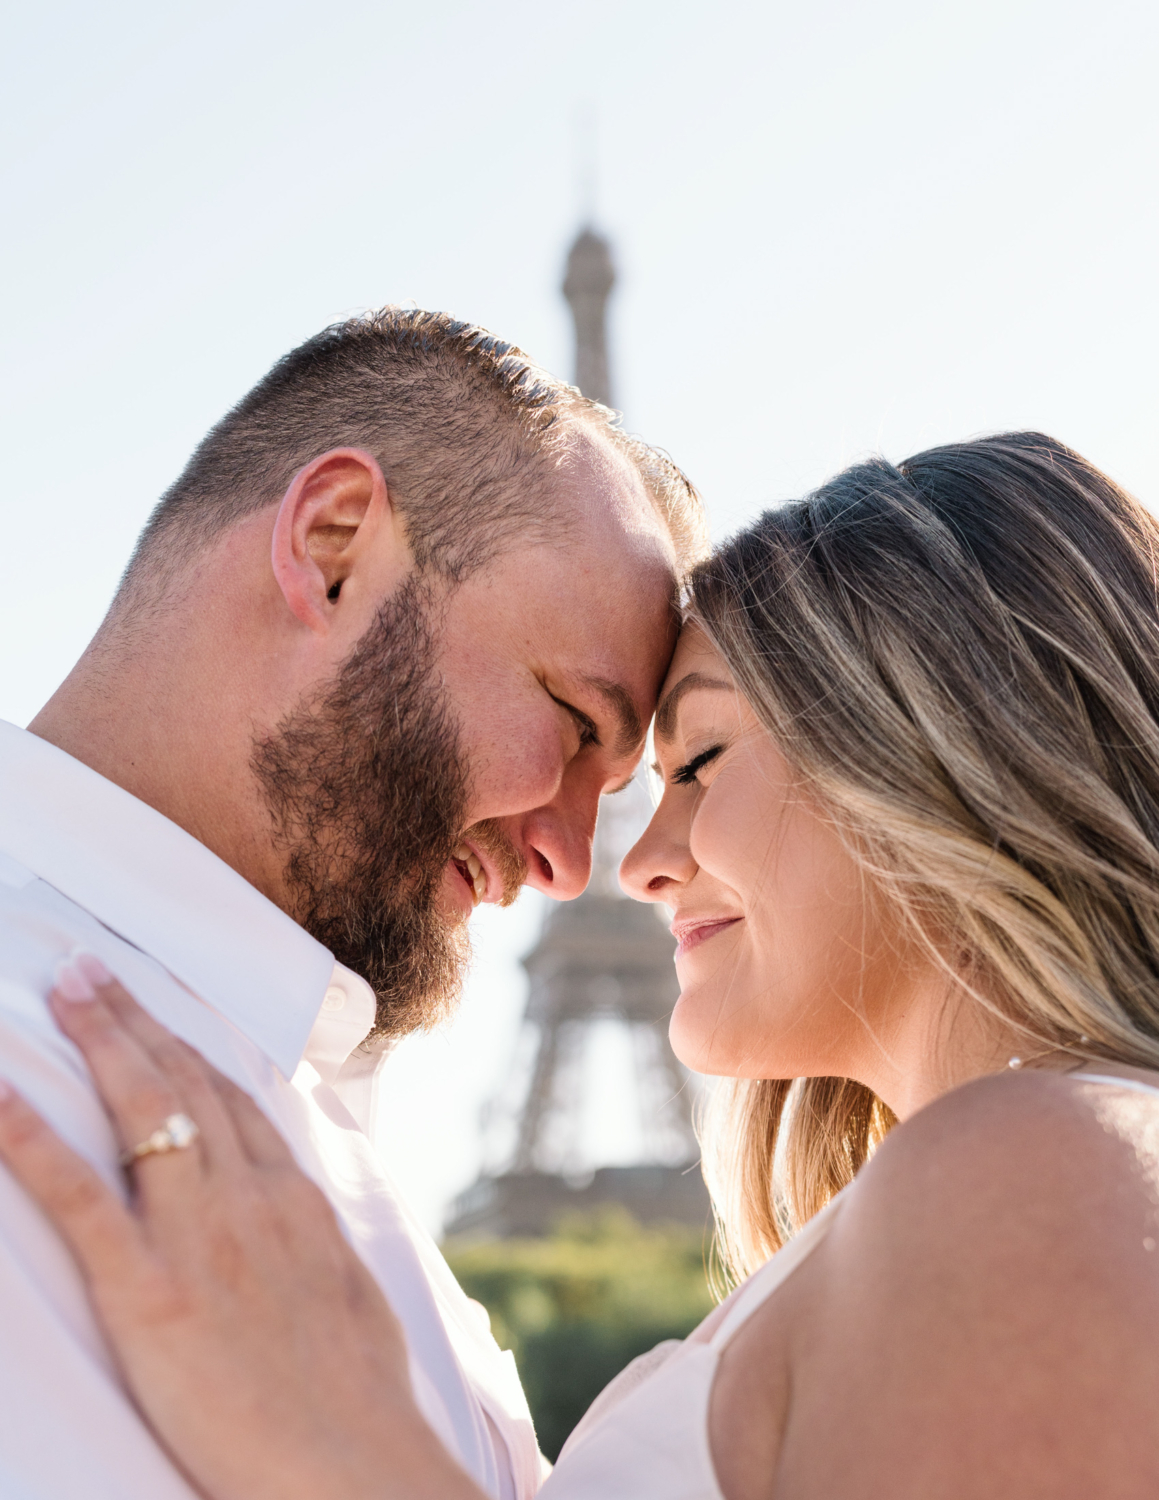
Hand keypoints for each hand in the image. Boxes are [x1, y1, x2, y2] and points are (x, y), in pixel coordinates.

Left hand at [0, 955, 482, 1499]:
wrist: (352, 1463)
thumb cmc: (359, 1398)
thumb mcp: (351, 1294)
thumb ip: (318, 1240)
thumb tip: (306, 1219)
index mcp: (297, 1199)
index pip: (233, 1099)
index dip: (187, 1046)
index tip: (158, 1010)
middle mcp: (249, 1196)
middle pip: (183, 1082)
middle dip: (132, 1018)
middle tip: (87, 967)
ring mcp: (200, 1235)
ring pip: (141, 1108)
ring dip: (97, 1038)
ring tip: (62, 990)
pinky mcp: (146, 1288)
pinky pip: (78, 1194)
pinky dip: (31, 1136)